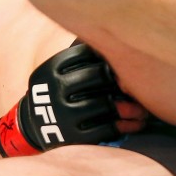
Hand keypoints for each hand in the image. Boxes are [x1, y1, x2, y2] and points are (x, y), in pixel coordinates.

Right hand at [0, 43, 146, 156]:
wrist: (34, 124)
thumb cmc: (57, 89)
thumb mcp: (57, 69)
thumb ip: (81, 55)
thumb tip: (119, 39)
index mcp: (52, 68)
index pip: (88, 54)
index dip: (111, 55)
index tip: (124, 61)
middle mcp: (55, 89)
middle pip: (99, 77)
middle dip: (121, 79)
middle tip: (136, 83)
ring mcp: (63, 114)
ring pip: (106, 105)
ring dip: (130, 107)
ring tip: (141, 109)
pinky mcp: (71, 136)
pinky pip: (105, 129)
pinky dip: (125, 126)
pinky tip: (134, 123)